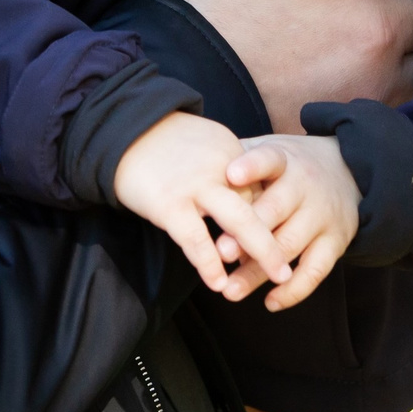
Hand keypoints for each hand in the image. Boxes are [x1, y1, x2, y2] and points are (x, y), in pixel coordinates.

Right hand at [111, 112, 294, 299]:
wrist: (119, 129)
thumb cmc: (161, 142)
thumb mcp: (204, 144)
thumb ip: (225, 166)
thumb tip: (242, 187)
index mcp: (231, 152)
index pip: (261, 189)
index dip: (271, 217)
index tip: (279, 238)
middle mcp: (222, 168)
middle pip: (261, 204)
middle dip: (280, 236)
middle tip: (293, 264)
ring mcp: (197, 186)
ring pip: (240, 221)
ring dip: (261, 251)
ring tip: (278, 277)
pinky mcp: (170, 204)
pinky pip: (197, 240)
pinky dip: (209, 264)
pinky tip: (218, 282)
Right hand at [152, 0, 412, 132]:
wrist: (164, 66)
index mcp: (375, 24)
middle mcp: (380, 76)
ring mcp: (356, 112)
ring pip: (412, 89)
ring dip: (405, 63)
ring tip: (375, 34)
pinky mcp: (329, 136)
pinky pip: (374, 118)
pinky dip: (375, 96)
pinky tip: (351, 71)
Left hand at [220, 136, 359, 310]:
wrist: (346, 171)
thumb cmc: (290, 168)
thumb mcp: (269, 151)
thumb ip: (237, 158)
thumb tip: (195, 170)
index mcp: (285, 161)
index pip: (269, 159)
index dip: (252, 167)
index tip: (231, 175)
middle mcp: (306, 187)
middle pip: (276, 209)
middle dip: (248, 233)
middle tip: (220, 252)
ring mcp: (322, 216)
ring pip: (289, 245)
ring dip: (259, 270)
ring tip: (231, 290)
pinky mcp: (336, 242)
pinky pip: (316, 271)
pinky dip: (293, 290)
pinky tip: (270, 302)